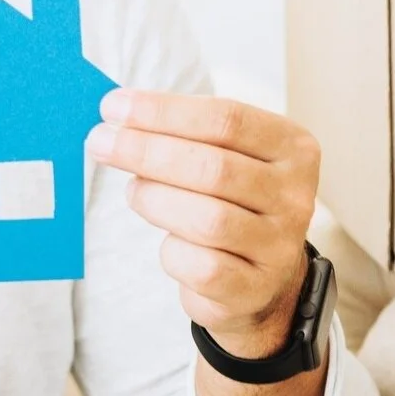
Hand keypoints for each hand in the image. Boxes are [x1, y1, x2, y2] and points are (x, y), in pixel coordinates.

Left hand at [85, 89, 319, 359]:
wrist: (259, 276)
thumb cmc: (229, 201)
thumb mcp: (221, 154)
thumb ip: (181, 131)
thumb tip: (117, 112)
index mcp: (292, 148)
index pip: (226, 118)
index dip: (163, 111)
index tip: (113, 107)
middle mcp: (294, 196)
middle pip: (214, 167)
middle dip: (146, 151)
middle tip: (100, 142)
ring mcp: (279, 246)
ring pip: (207, 219)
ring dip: (155, 200)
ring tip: (134, 192)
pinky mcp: (254, 289)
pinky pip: (200, 266)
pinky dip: (171, 250)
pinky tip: (168, 240)